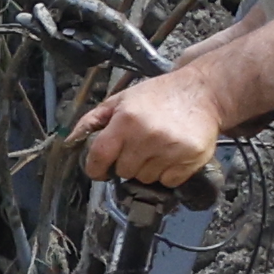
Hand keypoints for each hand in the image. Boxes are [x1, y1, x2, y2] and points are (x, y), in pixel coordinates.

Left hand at [77, 63, 232, 185]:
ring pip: (145, 178)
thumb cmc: (159, 96)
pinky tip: (171, 154)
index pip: (99, 158)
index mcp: (126, 121)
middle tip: (138, 147)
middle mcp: (147, 136)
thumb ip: (93, 120)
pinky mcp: (190, 159)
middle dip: (127, 163)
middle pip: (123, 171)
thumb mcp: (122, 99)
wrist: (204, 92)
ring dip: (147, 169)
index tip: (101, 169)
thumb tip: (69, 140)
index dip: (96, 168)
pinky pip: (168, 182)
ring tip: (157, 148)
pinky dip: (168, 173)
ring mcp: (170, 149)